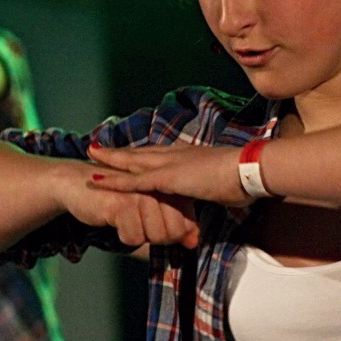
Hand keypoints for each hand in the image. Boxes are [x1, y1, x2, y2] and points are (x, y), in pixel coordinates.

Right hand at [55, 158, 199, 248]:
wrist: (79, 184)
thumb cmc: (118, 196)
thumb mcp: (151, 209)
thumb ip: (176, 224)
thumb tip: (193, 243)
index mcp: (168, 184)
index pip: (185, 224)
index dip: (172, 235)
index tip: (154, 226)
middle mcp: (158, 187)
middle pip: (173, 233)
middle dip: (157, 238)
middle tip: (139, 225)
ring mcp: (141, 195)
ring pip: (156, 236)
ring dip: (140, 236)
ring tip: (128, 220)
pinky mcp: (121, 204)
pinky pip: (133, 238)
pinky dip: (124, 236)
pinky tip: (115, 221)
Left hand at [87, 141, 250, 207]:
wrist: (250, 170)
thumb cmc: (245, 177)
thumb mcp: (223, 184)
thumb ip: (214, 188)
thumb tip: (221, 193)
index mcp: (189, 156)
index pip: (159, 154)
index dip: (141, 153)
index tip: (128, 152)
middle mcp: (176, 156)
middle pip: (141, 153)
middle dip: (119, 152)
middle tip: (98, 147)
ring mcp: (169, 165)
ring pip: (132, 162)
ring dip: (110, 159)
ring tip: (90, 154)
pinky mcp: (167, 178)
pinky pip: (134, 181)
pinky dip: (114, 180)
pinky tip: (98, 179)